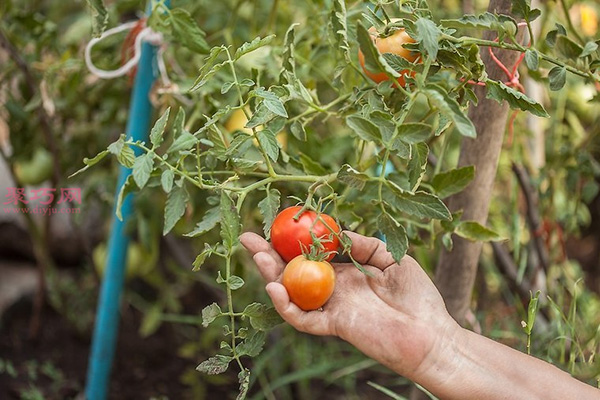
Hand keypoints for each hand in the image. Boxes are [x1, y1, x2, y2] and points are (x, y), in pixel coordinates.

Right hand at [240, 231, 459, 380]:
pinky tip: (276, 287)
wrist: (431, 333)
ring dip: (271, 276)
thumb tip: (336, 232)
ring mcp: (331, 307)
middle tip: (247, 238)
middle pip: (292, 271)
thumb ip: (362, 244)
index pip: (310, 254)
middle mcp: (333, 288)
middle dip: (268, 255)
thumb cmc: (417, 296)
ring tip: (256, 255)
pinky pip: (303, 318)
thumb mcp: (390, 256)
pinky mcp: (335, 325)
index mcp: (345, 272)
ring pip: (292, 293)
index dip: (291, 241)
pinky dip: (287, 305)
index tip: (275, 224)